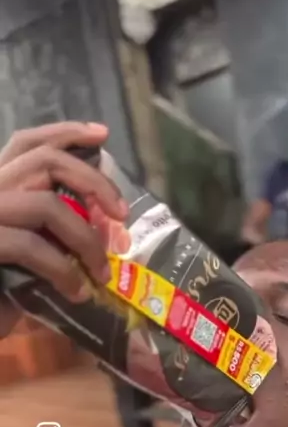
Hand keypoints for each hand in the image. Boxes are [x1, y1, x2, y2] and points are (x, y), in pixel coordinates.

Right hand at [0, 121, 128, 337]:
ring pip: (47, 205)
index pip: (27, 144)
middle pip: (45, 160)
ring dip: (85, 239)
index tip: (101, 135)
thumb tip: (102, 225)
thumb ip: (53, 231)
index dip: (65, 133)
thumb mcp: (29, 255)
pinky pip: (32, 246)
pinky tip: (75, 293)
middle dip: (93, 182)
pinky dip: (62, 271)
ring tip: (102, 272)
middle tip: (122, 213)